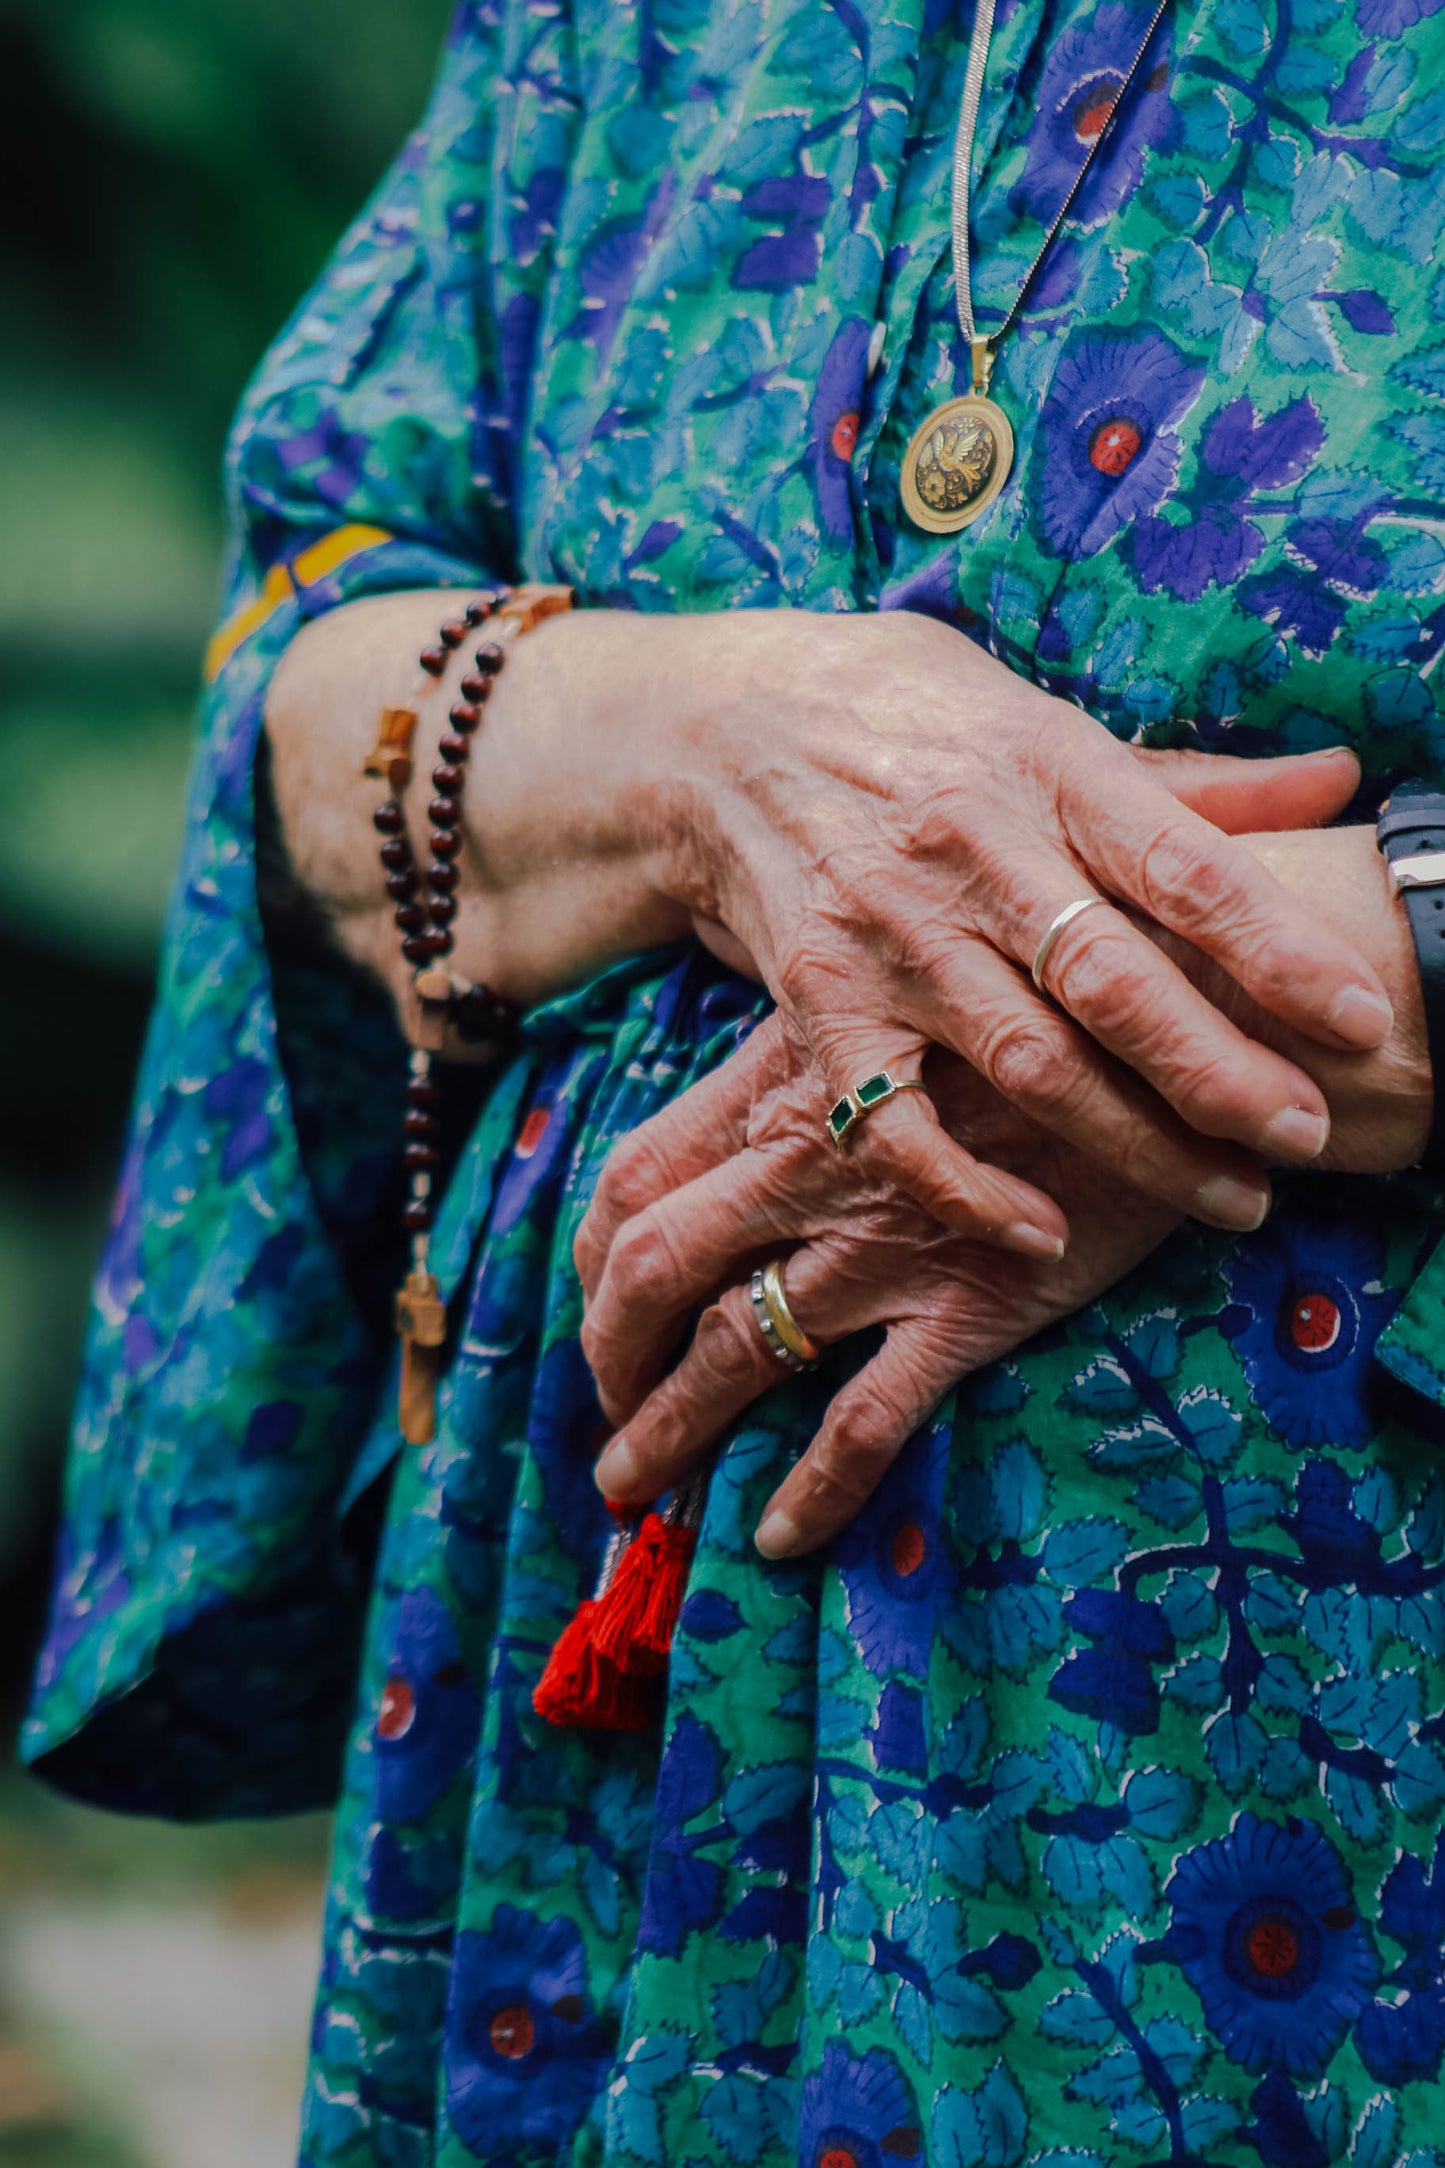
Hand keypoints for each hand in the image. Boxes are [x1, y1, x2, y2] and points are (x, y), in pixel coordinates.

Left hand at [575, 1010, 1179, 1556]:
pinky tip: (778, 1537)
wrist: (1190, 1023)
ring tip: (635, 1494)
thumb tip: (775, 1113)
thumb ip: (841, 1060)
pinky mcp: (975, 1303)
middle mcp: (816, 1161)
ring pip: (734, 1351)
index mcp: (792, 1081)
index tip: (599, 1309)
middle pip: (650, 1265)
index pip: (637, 1174)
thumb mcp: (922, 1011)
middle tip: (607, 1418)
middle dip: (607, 1355)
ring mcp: (889, 1237)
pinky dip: (811, 1487)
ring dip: (668, 1433)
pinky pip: (865, 1417)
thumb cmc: (1054, 1009)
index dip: (594, 1257)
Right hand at [636, 608, 1390, 1247]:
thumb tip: (1338, 779)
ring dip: (1136, 1146)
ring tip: (1231, 1198)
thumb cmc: (913, 721)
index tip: (1359, 1019)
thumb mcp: (1044, 719)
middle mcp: (970, 850)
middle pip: (1115, 983)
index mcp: (1046, 766)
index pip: (1182, 866)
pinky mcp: (821, 1003)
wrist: (723, 732)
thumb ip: (1189, 778)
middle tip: (1306, 1137)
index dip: (1279, 950)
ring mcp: (889, 935)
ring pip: (1028, 1065)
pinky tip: (1046, 1230)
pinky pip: (897, 1123)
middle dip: (1223, 1073)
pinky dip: (969, 1188)